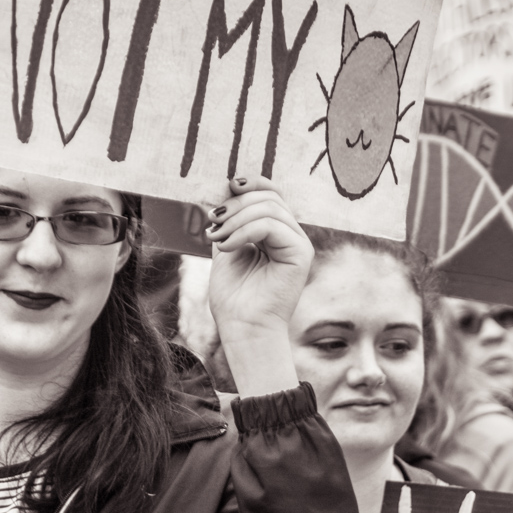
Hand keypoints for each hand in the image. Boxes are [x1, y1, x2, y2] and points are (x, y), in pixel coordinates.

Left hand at [206, 177, 312, 397]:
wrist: (243, 329)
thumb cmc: (234, 297)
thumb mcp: (225, 247)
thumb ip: (228, 221)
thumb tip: (221, 188)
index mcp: (276, 232)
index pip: (271, 193)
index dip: (252, 182)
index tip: (228, 185)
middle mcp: (291, 235)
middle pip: (268, 197)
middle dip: (235, 204)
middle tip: (212, 223)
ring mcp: (298, 244)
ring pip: (268, 208)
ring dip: (234, 219)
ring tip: (216, 239)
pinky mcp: (300, 254)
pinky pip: (271, 225)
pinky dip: (243, 231)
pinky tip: (227, 246)